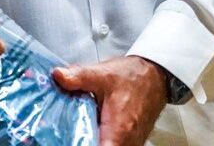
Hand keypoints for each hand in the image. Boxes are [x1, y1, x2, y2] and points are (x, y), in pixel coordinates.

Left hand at [52, 55, 167, 145]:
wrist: (155, 76)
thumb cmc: (132, 77)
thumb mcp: (102, 74)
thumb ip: (78, 77)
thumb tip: (58, 76)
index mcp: (119, 129)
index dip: (83, 144)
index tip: (69, 139)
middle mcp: (127, 141)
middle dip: (83, 141)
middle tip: (66, 134)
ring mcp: (131, 143)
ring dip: (91, 140)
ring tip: (76, 132)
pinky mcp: (131, 141)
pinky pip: (115, 145)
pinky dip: (101, 139)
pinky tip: (89, 130)